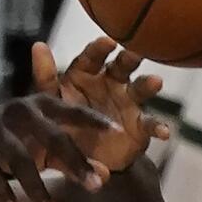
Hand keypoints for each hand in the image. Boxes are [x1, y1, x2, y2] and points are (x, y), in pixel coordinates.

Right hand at [0, 92, 118, 201]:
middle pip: (51, 137)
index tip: (119, 132)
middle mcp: (18, 110)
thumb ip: (69, 158)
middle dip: (74, 163)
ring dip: (37, 189)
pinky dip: (3, 193)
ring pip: (20, 159)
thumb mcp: (40, 144)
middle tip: (94, 186)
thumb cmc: (13, 140)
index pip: (72, 111)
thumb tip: (104, 177)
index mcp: (39, 105)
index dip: (94, 120)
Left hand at [33, 37, 169, 173]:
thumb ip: (46, 77)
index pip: (92, 57)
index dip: (100, 49)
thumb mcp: (52, 101)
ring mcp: (129, 102)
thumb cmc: (64, 122)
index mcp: (87, 74)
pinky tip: (164, 132)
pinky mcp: (140, 126)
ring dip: (148, 84)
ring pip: (141, 88)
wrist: (82, 159)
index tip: (107, 42)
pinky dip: (159, 127)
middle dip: (130, 57)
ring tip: (155, 82)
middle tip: (135, 52)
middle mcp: (111, 82)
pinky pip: (151, 124)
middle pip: (122, 65)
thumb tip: (38, 44)